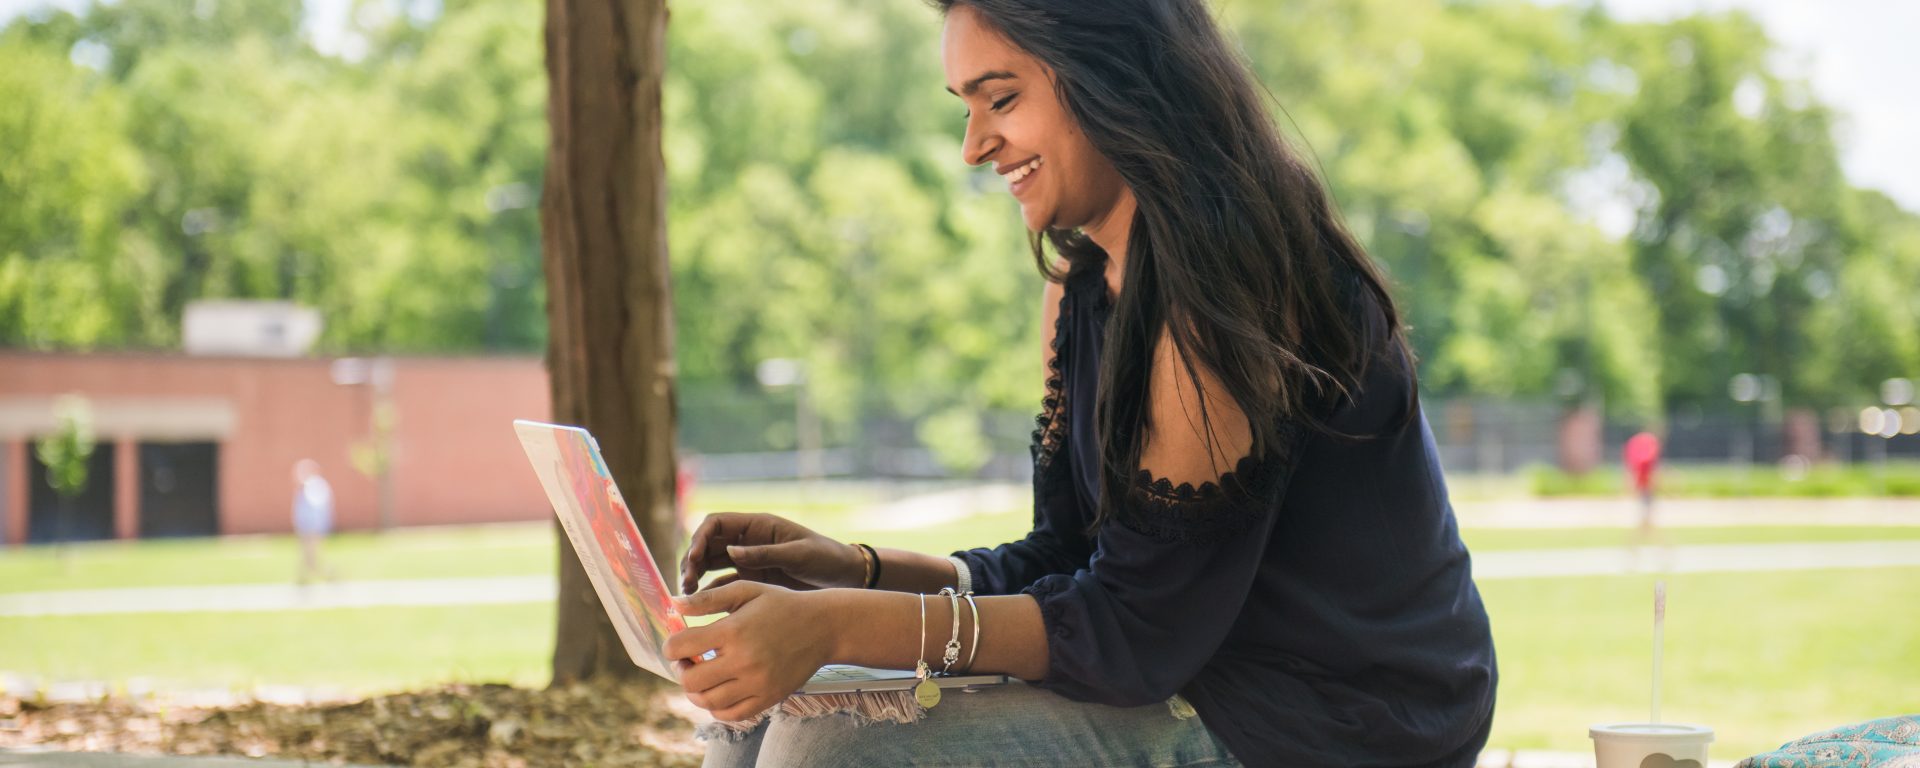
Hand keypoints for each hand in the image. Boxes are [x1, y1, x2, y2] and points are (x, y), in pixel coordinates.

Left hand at [662, 581, 835, 720]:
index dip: (671, 646)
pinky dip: (716, 708)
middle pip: (690, 680)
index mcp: (733, 630)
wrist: (824, 627)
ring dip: (696, 691)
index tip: (678, 644)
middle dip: (681, 671)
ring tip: (702, 677)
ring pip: (707, 702)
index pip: (681, 647)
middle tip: (689, 662)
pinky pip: (731, 714)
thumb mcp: (746, 591)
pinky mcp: (769, 697)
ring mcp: (757, 683)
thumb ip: (708, 598)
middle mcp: (743, 660)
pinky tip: (719, 691)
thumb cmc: (782, 604)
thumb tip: (673, 604)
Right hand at [679, 512, 864, 593]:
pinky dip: (711, 594)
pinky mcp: (752, 581)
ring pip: (711, 566)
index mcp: (758, 526)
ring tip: (687, 597)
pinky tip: (702, 609)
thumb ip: (765, 553)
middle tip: (686, 584)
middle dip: (692, 561)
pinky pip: (725, 586)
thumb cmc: (826, 558)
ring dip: (697, 578)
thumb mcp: (798, 554)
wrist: (845, 578)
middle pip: (708, 546)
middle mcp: (748, 541)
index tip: (694, 559)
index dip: (700, 538)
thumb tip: (730, 551)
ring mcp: (748, 562)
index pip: (716, 524)